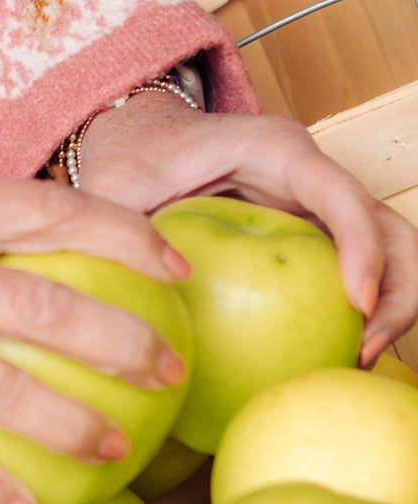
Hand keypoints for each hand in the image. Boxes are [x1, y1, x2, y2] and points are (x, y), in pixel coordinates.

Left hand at [79, 95, 417, 366]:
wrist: (141, 140)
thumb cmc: (131, 157)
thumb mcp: (114, 185)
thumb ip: (118, 228)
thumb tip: (139, 287)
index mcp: (275, 149)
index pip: (340, 195)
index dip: (362, 247)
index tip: (358, 305)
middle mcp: (311, 176)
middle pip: (391, 228)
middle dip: (397, 291)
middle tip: (361, 353)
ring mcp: (319, 207)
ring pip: (390, 254)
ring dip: (390, 310)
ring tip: (352, 363)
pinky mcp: (313, 236)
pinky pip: (353, 274)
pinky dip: (355, 316)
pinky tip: (324, 361)